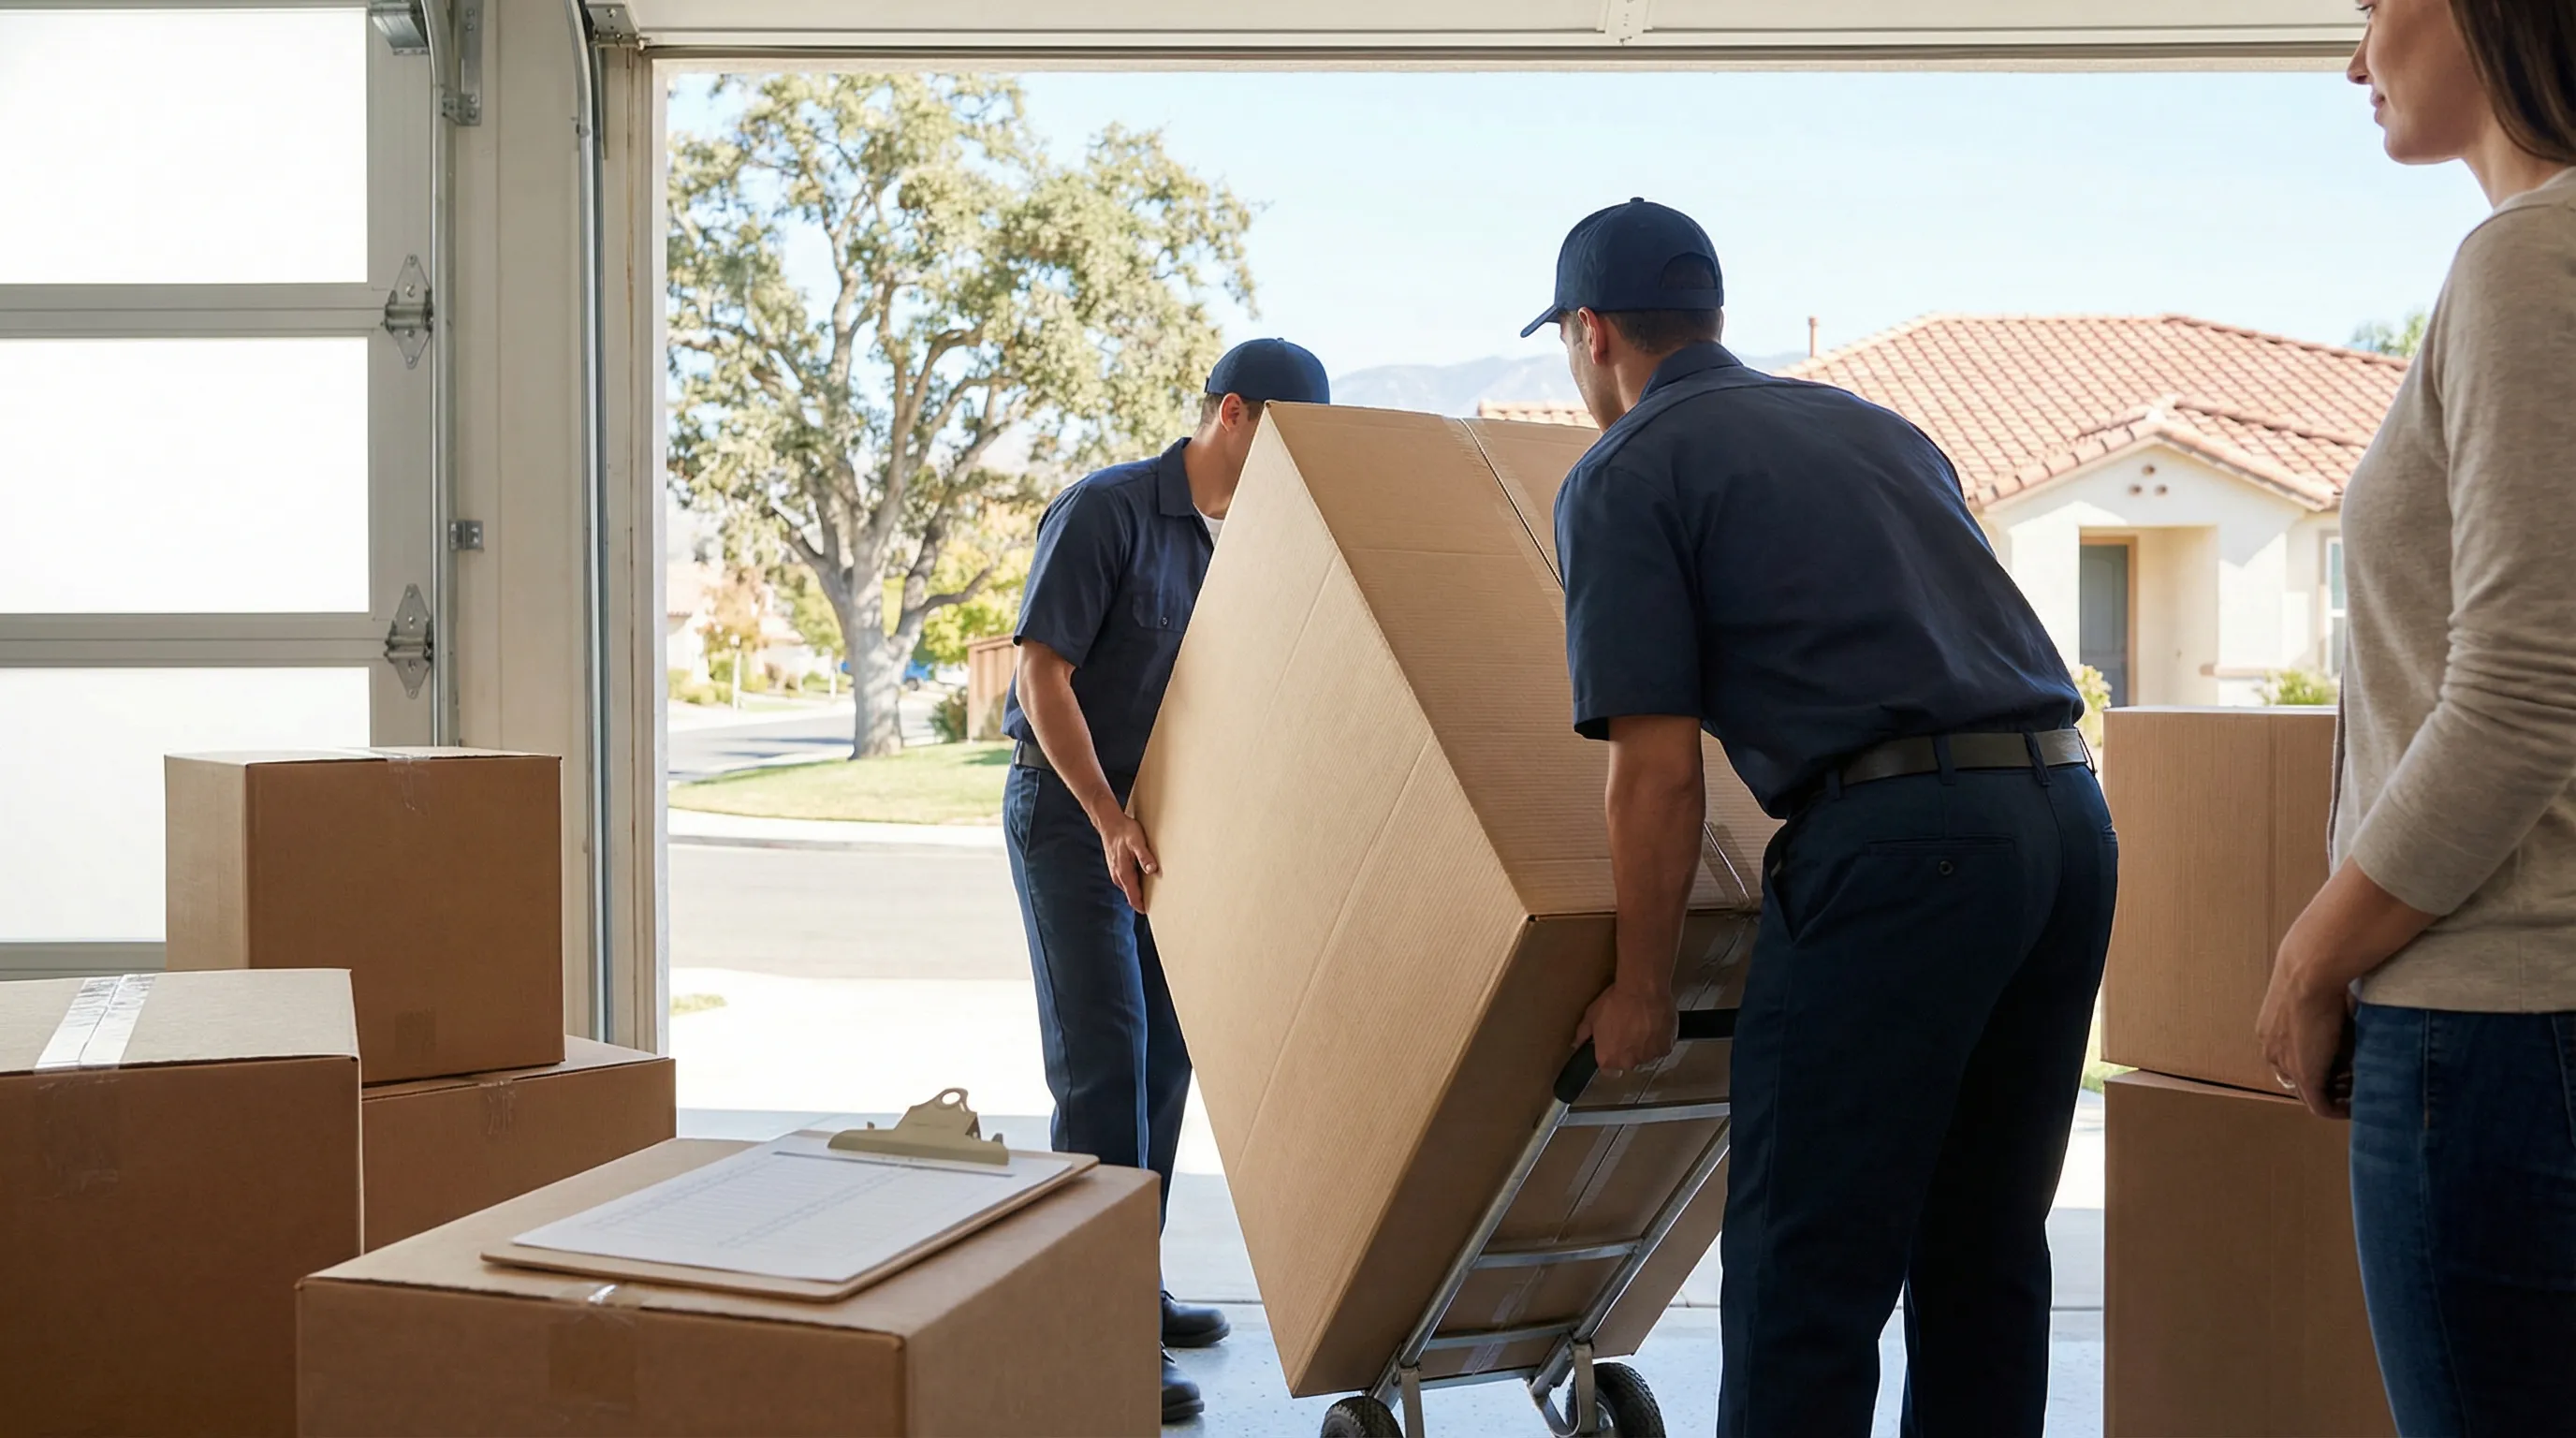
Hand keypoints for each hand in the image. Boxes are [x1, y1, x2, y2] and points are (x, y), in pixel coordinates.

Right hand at [1095, 810, 1159, 911]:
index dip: (1142, 906)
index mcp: (1124, 872)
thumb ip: (1145, 856)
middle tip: (1159, 905)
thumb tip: (1152, 870)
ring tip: (1154, 894)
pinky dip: (1135, 884)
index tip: (1152, 913)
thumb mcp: (1137, 841)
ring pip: (1129, 888)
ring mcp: (1116, 873)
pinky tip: (1143, 879)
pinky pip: (1127, 881)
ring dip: (1138, 892)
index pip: (1133, 896)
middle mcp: (1118, 876)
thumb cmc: (1124, 831)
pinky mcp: (1116, 868)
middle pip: (1131, 895)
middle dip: (1142, 901)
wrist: (1109, 823)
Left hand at [1574, 981, 1677, 1074]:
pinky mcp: (1666, 1048)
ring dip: (1645, 1045)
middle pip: (1628, 1063)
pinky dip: (1660, 1039)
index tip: (1613, 1049)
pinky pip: (1662, 1048)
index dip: (1610, 1058)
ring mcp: (1649, 1057)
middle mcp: (1629, 1063)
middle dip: (1628, 1050)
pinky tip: (1655, 1025)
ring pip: (1646, 1056)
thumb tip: (1577, 1043)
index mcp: (1608, 1058)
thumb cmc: (1616, 1002)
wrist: (1642, 990)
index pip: (1608, 1071)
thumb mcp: (1591, 1015)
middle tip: (1629, 1030)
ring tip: (1643, 1025)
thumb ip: (1583, 1034)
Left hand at [2255, 952, 2356, 1119]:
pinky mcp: (2305, 1075)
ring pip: (2309, 1093)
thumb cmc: (2317, 973)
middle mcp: (2272, 1050)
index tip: (2338, 1066)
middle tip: (2350, 1081)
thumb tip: (2342, 1022)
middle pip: (2296, 1079)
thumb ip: (2321, 1014)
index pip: (2290, 1059)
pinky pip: (2319, 1105)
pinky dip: (2337, 1110)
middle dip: (2324, 1083)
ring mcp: (2286, 1064)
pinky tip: (2355, 1107)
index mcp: (2270, 1031)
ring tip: (2356, 1091)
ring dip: (2333, 1095)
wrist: (2310, 972)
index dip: (2315, 1065)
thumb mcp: (2314, 996)